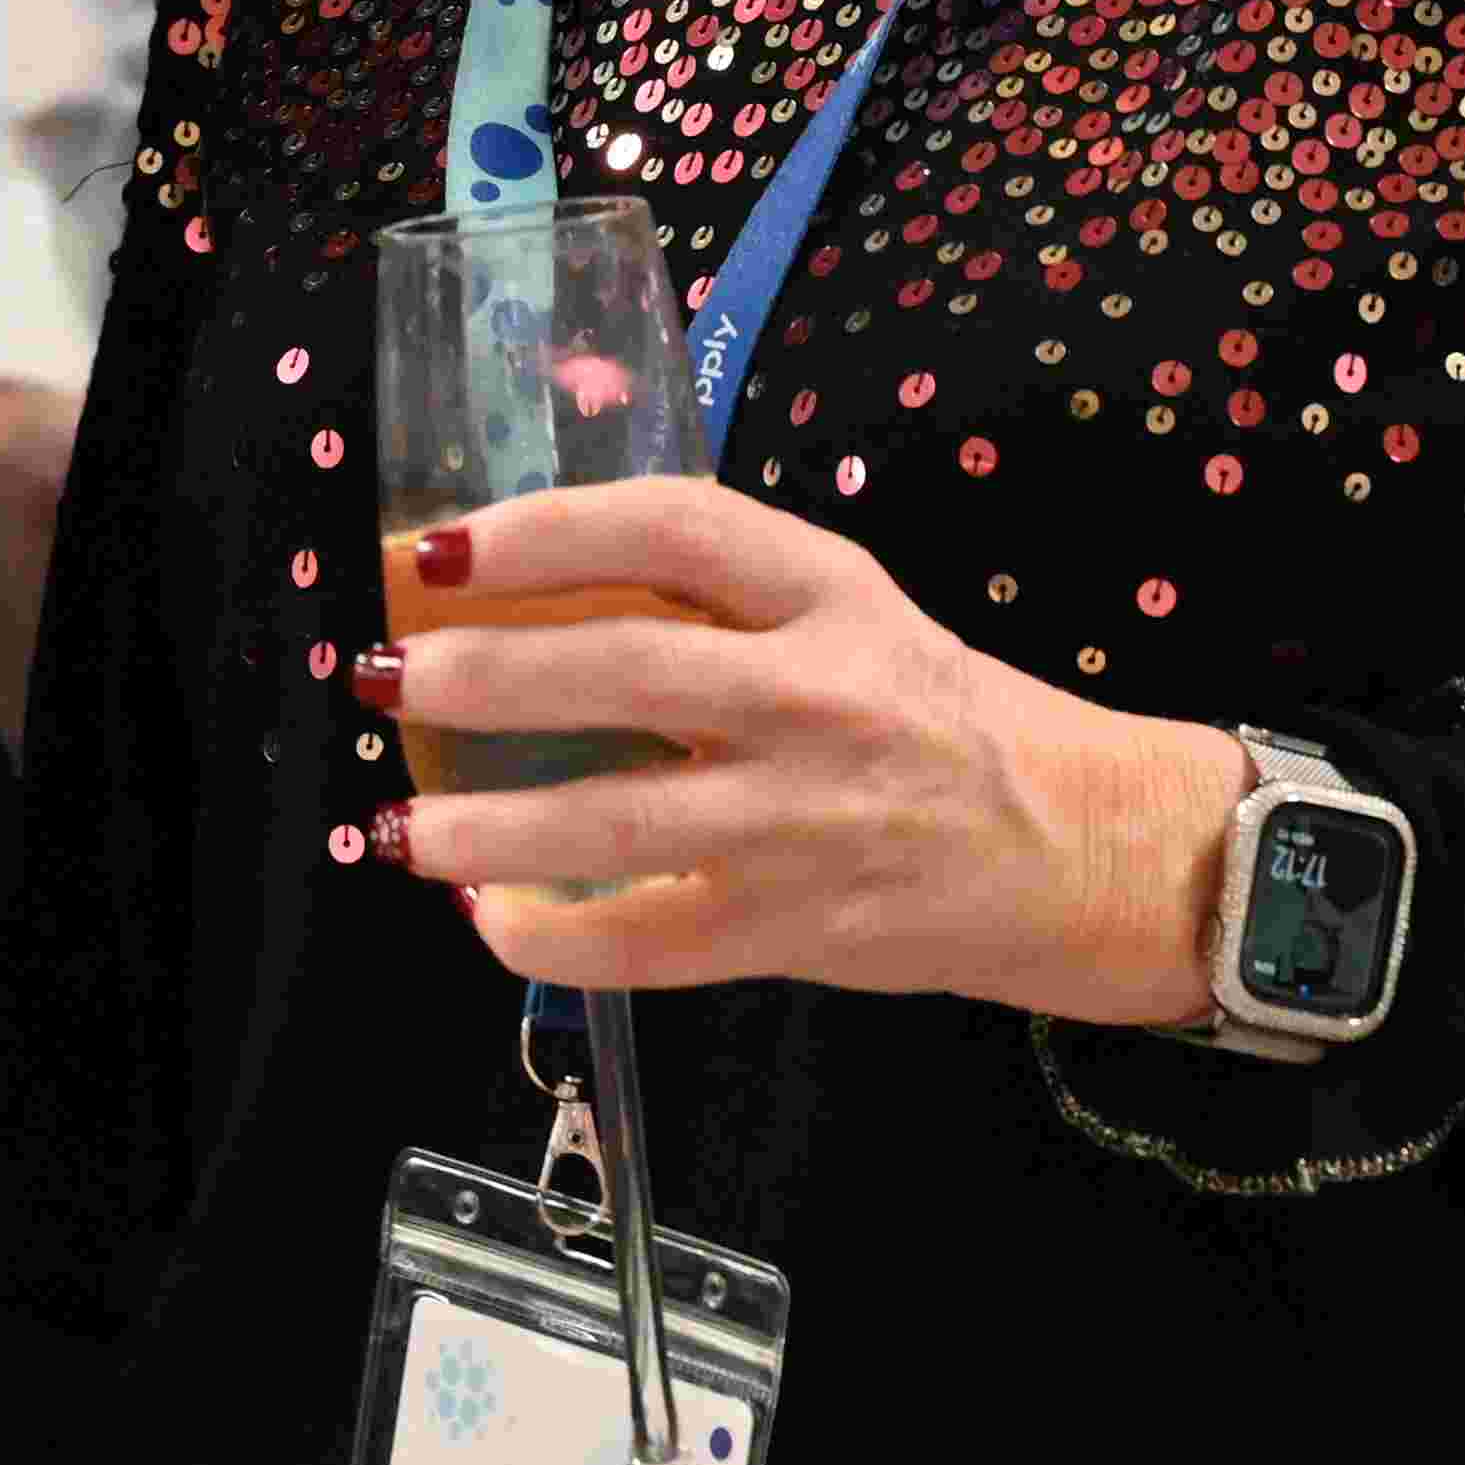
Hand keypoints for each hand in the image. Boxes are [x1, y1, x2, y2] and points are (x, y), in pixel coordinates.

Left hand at [358, 476, 1246, 1029]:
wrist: (1080, 846)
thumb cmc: (946, 721)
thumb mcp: (854, 617)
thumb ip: (724, 602)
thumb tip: (534, 595)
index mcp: (830, 592)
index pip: (673, 527)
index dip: (546, 527)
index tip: (445, 545)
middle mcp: (816, 693)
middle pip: (619, 668)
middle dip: (477, 674)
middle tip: (385, 674)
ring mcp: (802, 817)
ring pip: (610, 819)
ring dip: (480, 827)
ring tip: (398, 826)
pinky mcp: (792, 926)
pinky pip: (641, 937)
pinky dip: (549, 935)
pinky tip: (491, 919)